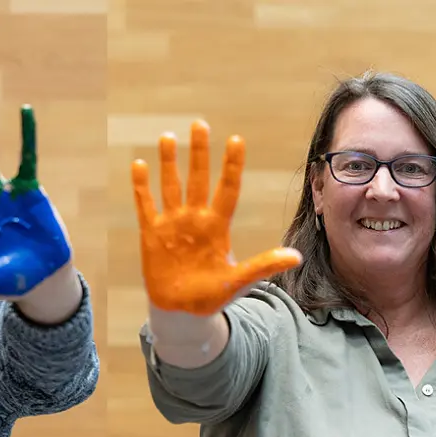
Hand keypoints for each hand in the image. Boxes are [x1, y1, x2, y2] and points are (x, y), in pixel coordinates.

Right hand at [131, 120, 302, 315]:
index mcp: (217, 227)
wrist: (182, 312)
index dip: (231, 166)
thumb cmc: (212, 296)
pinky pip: (146, 206)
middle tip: (199, 124)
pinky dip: (141, 187)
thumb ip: (263, 266)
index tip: (236, 140)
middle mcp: (195, 219)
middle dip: (198, 153)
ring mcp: (173, 224)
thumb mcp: (238, 282)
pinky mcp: (152, 234)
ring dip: (168, 163)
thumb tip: (296, 257)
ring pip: (171, 186)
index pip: (227, 189)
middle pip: (197, 179)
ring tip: (168, 137)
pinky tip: (139, 165)